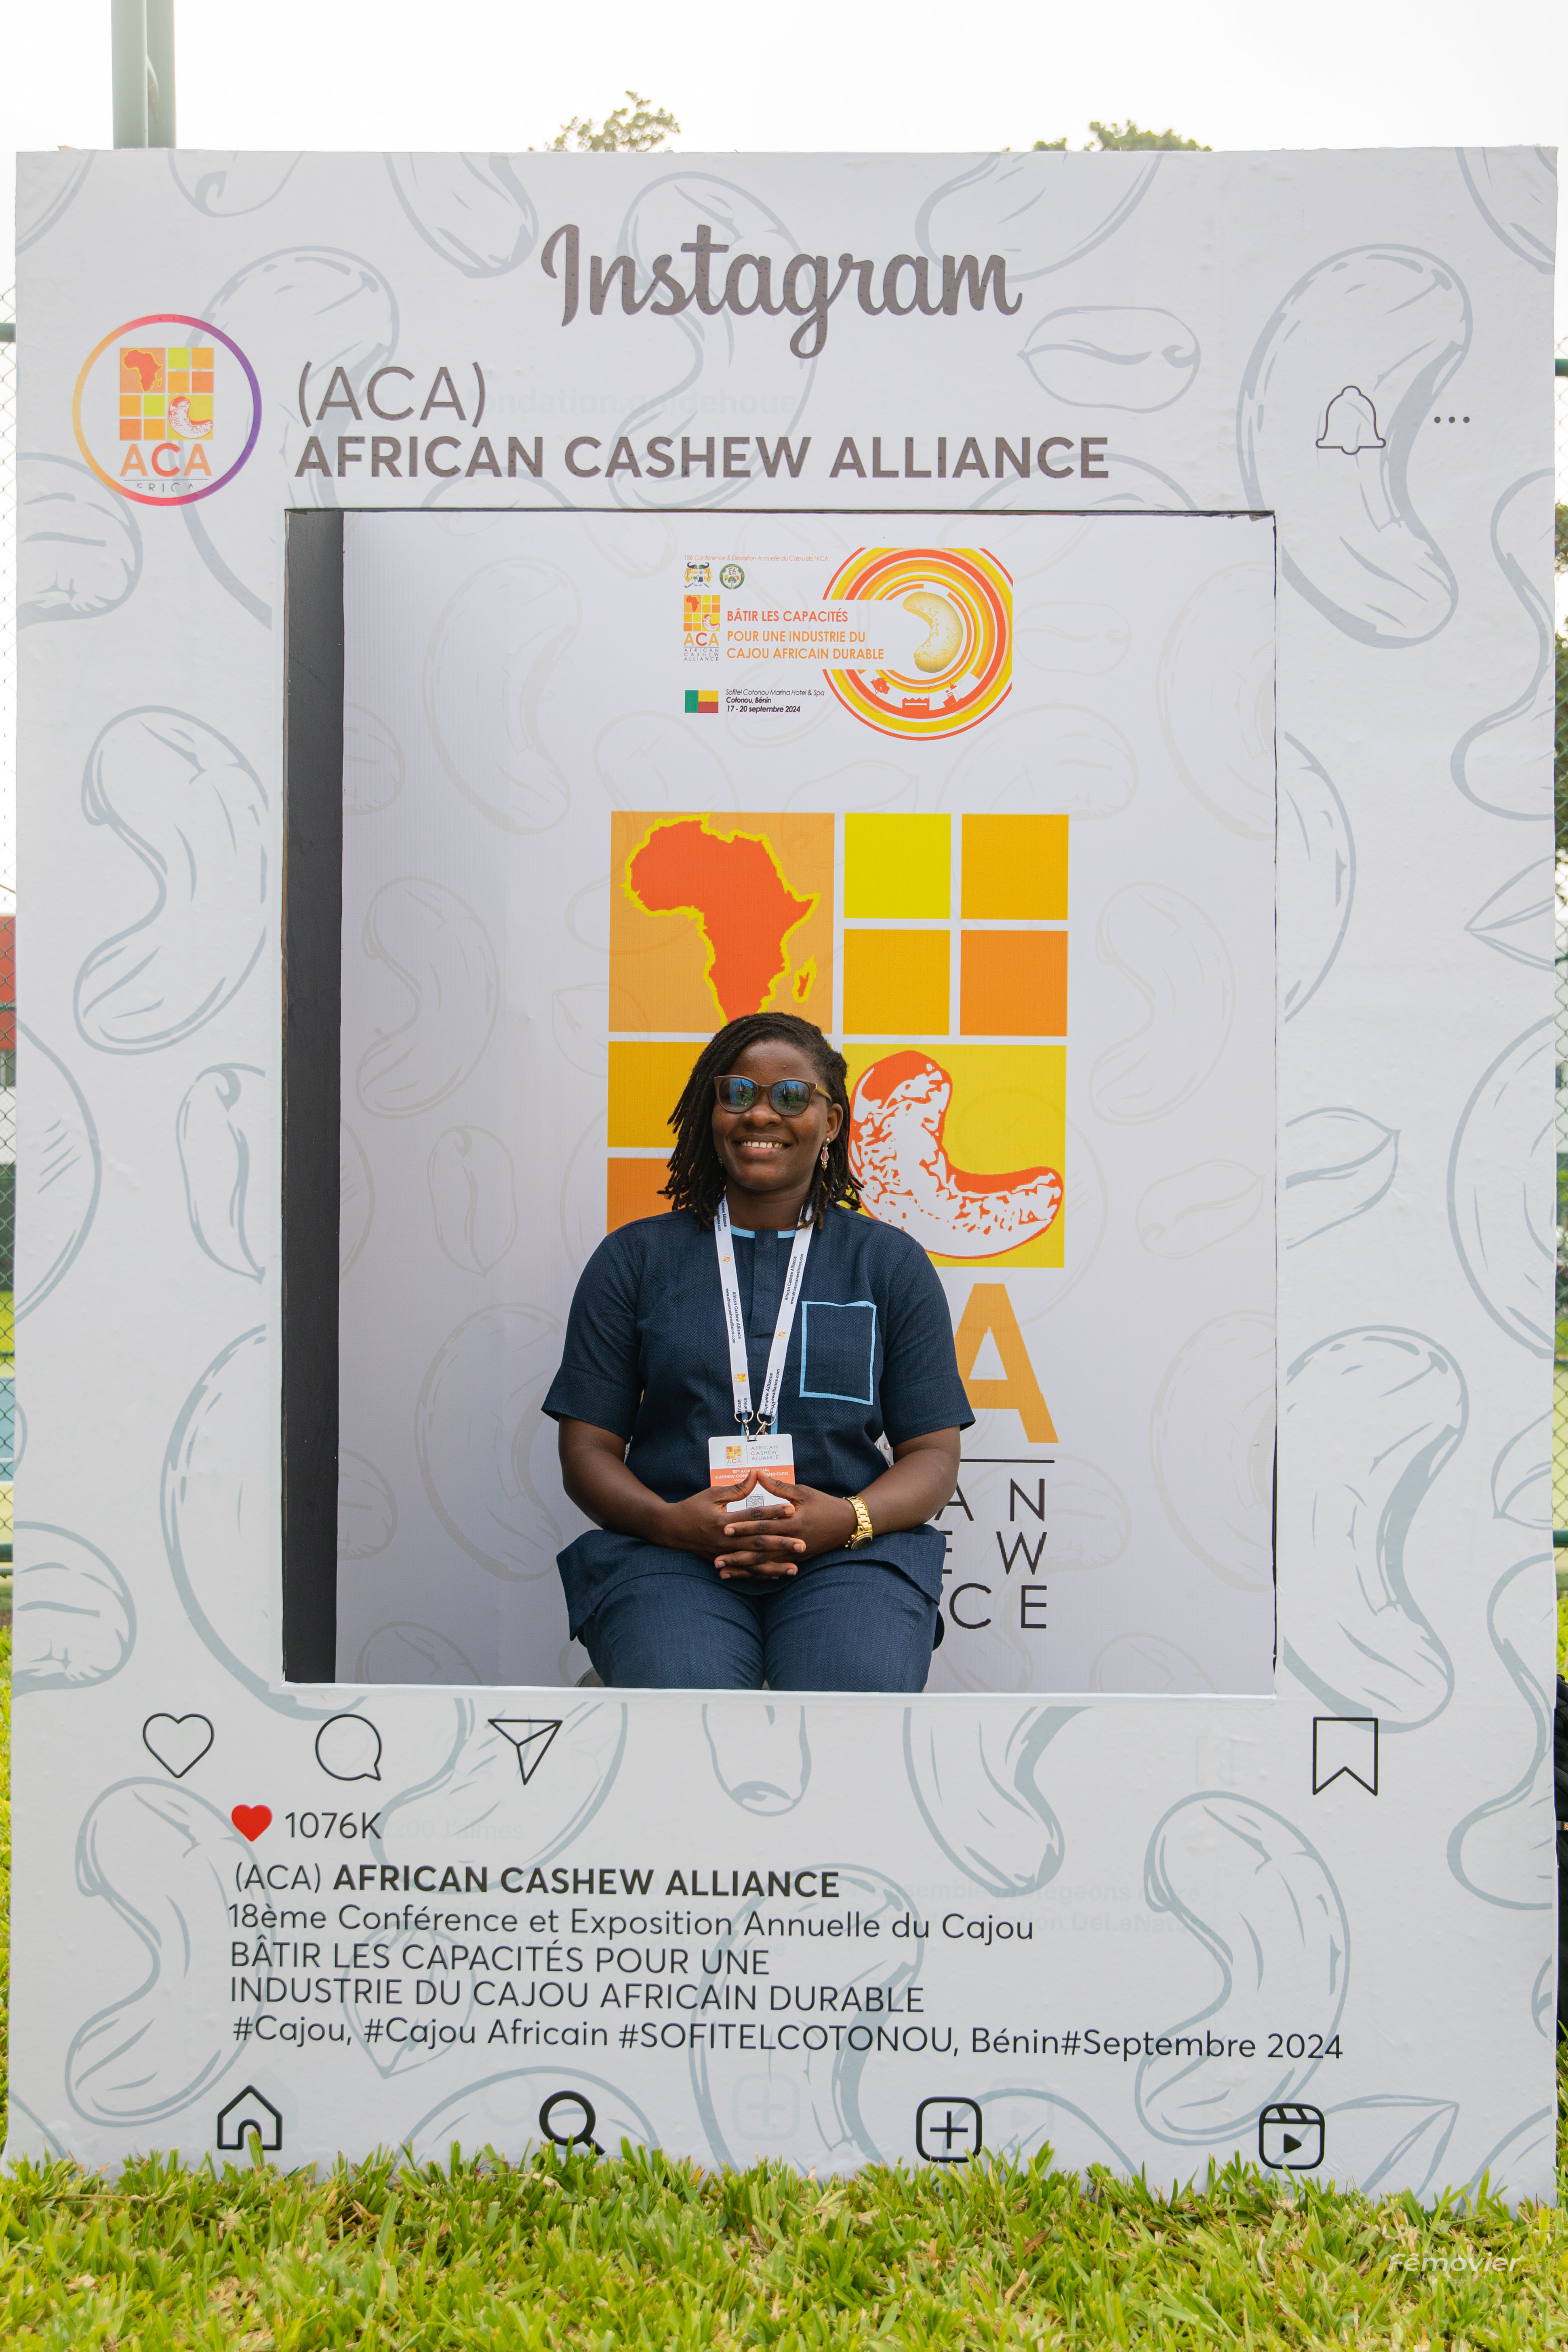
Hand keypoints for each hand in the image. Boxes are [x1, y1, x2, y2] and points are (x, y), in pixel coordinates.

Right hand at [654, 1473, 802, 1579]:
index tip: (792, 1509)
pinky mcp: (722, 1563)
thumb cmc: (692, 1508)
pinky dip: (760, 1574)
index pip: (753, 1516)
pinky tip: (776, 1575)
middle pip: (758, 1543)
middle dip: (781, 1544)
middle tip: (802, 1544)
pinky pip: (744, 1571)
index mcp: (723, 1521)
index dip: (773, 1512)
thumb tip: (756, 1474)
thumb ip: (736, 1488)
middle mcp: (725, 1540)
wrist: (671, 1529)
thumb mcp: (712, 1494)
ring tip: (795, 1567)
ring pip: (753, 1562)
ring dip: (775, 1565)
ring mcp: (723, 1554)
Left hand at [712, 1476, 859, 1580]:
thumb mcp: (802, 1492)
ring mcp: (795, 1554)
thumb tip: (757, 1473)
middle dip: (738, 1555)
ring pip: (765, 1564)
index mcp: (792, 1521)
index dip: (743, 1527)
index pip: (763, 1525)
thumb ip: (778, 1486)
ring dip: (744, 1569)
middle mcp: (792, 1541)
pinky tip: (745, 1577)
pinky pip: (775, 1569)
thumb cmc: (823, 1504)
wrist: (846, 1524)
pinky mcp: (797, 1560)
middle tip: (716, 1559)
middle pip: (760, 1550)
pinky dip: (759, 1574)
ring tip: (724, 1572)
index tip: (724, 1528)